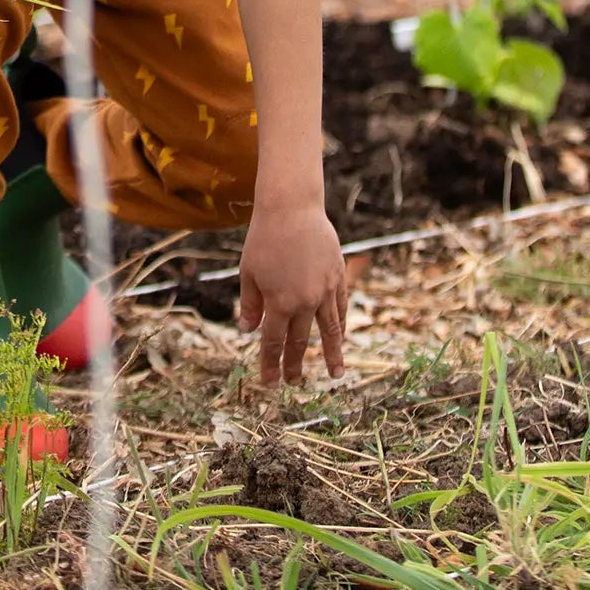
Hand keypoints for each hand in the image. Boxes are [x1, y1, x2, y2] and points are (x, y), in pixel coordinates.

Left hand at [238, 203, 346, 384]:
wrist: (291, 207)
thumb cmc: (264, 238)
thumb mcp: (248, 271)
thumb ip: (251, 304)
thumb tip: (249, 331)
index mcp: (279, 302)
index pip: (273, 341)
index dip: (270, 363)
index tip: (269, 382)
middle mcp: (304, 301)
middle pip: (300, 340)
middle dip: (295, 363)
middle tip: (293, 381)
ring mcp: (324, 290)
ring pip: (330, 330)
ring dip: (332, 354)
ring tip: (335, 374)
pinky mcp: (338, 277)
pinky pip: (341, 307)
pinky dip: (341, 325)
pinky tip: (340, 337)